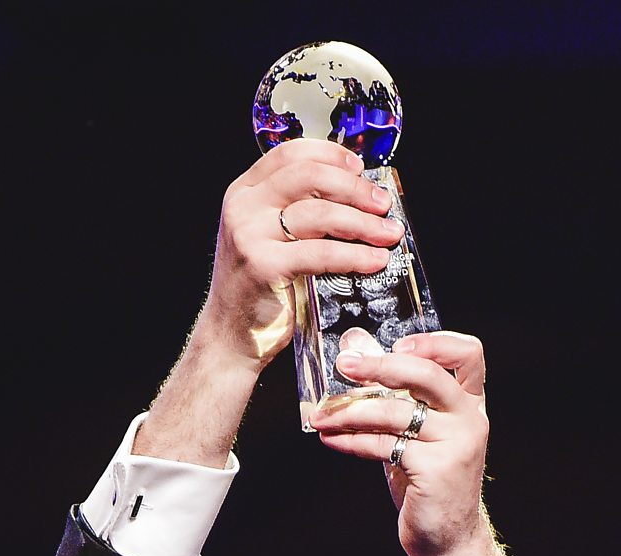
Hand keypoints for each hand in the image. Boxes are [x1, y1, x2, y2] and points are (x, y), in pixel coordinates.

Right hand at [199, 138, 402, 370]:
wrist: (231, 336)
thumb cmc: (259, 288)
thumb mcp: (268, 236)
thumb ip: (296, 210)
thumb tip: (356, 195)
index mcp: (244, 192)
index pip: (291, 154)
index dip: (331, 155)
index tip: (360, 168)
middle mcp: (243, 207)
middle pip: (310, 176)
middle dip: (355, 188)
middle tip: (383, 204)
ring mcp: (249, 235)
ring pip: (320, 213)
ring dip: (364, 223)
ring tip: (388, 234)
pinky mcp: (264, 266)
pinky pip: (322, 253)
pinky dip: (355, 255)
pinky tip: (374, 260)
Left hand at [309, 330, 566, 555]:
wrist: (447, 540)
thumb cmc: (426, 480)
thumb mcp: (412, 430)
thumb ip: (390, 391)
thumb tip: (354, 346)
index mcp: (468, 402)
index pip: (468, 353)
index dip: (433, 341)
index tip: (395, 344)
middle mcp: (469, 418)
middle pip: (426, 374)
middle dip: (379, 366)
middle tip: (343, 365)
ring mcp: (457, 444)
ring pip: (396, 411)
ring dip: (351, 410)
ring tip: (322, 415)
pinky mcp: (436, 470)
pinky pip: (384, 444)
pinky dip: (351, 441)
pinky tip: (330, 439)